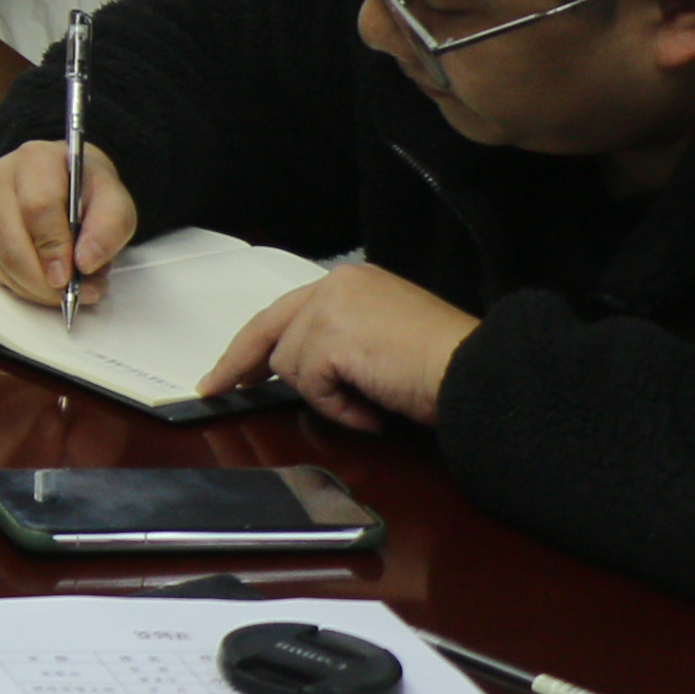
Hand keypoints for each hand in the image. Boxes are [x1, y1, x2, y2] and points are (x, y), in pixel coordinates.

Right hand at [0, 137, 139, 307]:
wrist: (63, 179)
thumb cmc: (85, 188)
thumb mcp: (115, 200)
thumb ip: (109, 227)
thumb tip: (85, 262)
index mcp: (35, 160)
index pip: (37, 209)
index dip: (54, 249)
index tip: (70, 278)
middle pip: (11, 242)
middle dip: (43, 280)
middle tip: (73, 294)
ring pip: (1, 262)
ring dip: (36, 288)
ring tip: (69, 287)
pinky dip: (23, 286)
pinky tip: (47, 280)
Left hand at [204, 266, 478, 429]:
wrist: (477, 371)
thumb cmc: (444, 365)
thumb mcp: (382, 342)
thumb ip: (340, 342)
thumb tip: (295, 370)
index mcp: (350, 282)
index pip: (286, 311)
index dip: (253, 343)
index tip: (229, 369)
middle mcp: (336, 284)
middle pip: (269, 329)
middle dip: (239, 363)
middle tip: (217, 388)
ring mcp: (330, 309)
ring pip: (291, 365)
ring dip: (327, 397)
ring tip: (372, 404)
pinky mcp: (330, 338)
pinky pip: (310, 386)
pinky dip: (339, 408)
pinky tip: (373, 411)